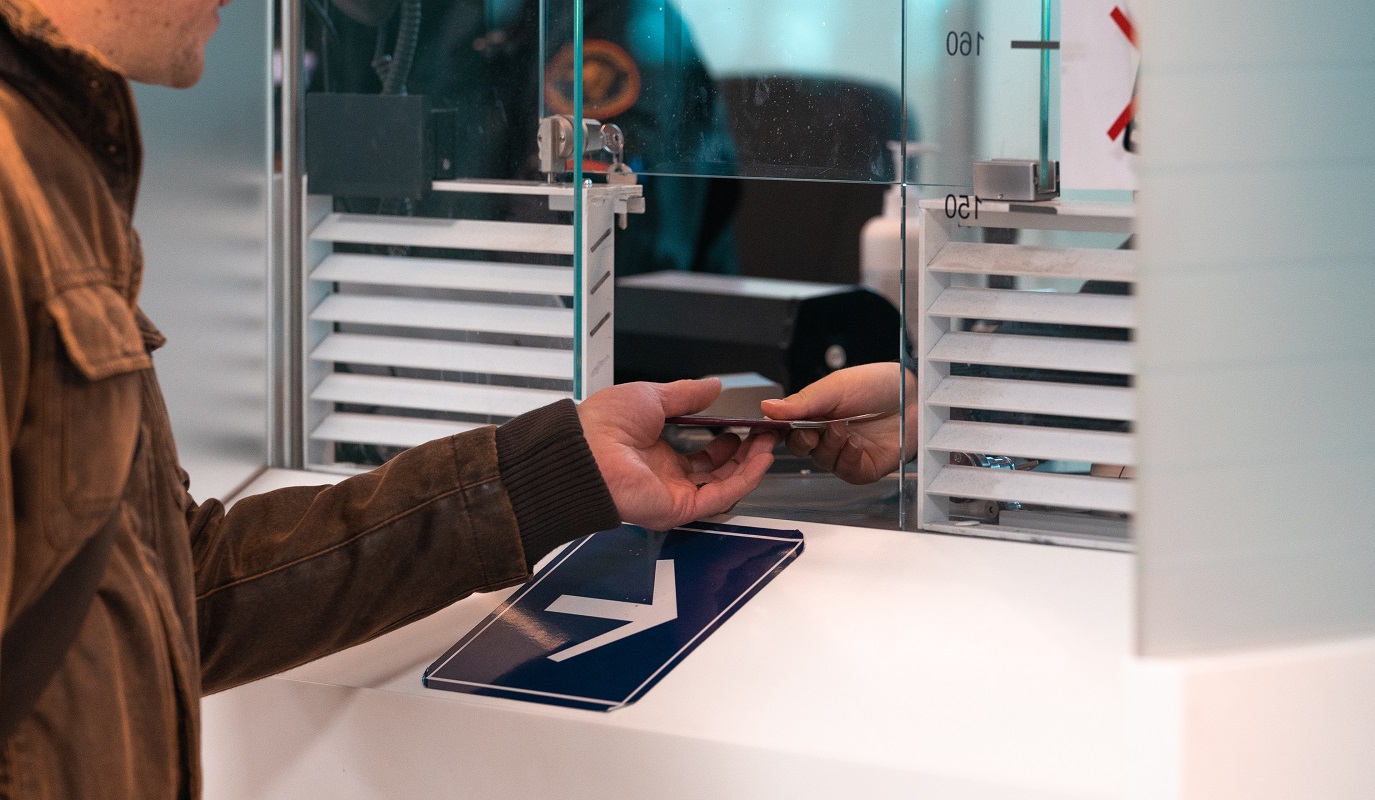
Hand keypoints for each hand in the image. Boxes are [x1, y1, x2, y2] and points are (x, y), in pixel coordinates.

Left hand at [578, 379, 775, 529]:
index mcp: (655, 454)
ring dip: (750, 464)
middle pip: (716, 471)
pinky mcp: (680, 508)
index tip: (746, 425)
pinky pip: (720, 496)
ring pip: (724, 484)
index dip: (726, 441)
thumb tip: (712, 386)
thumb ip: (687, 394)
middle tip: (764, 434)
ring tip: (768, 442)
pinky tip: (759, 459)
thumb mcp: (652, 396)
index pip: (700, 454)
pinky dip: (744, 479)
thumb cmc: (602, 426)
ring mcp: (674, 494)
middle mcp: (666, 478)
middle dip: (744, 453)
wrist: (585, 450)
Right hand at [760, 363, 915, 484]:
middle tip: (814, 429)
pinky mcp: (864, 467)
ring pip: (822, 460)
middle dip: (803, 440)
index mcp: (814, 413)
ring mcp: (845, 453)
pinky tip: (856, 443)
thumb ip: (803, 401)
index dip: (777, 431)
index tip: (771, 430)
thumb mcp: (836, 387)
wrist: (915, 394)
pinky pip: (847, 472)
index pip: (786, 428)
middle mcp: (826, 435)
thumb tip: (766, 407)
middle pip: (800, 448)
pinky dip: (848, 459)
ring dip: (829, 446)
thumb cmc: (877, 385)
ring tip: (843, 429)